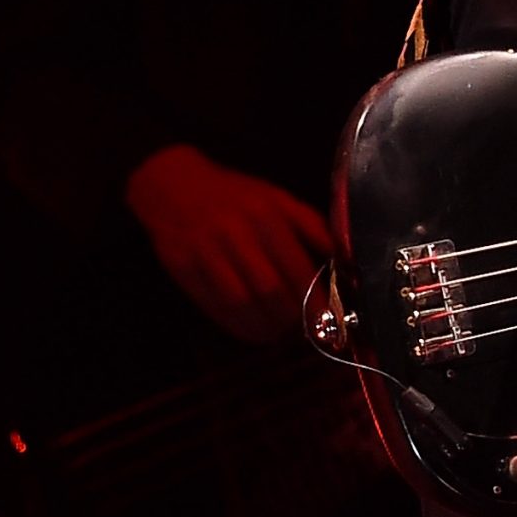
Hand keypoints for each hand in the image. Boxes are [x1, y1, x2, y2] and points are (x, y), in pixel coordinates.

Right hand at [125, 144, 332, 343]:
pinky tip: (253, 329)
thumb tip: (340, 257)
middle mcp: (237, 233)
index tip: (329, 316)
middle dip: (292, 316)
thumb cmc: (236, 195)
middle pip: (270, 289)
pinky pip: (214, 306)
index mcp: (267, 214)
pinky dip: (237, 325)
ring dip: (265, 325)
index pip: (296, 267)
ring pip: (241, 303)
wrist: (175, 185)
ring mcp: (207, 252)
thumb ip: (310, 226)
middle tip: (305, 327)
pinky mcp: (184, 269)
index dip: (315, 299)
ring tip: (281, 332)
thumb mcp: (278, 198)